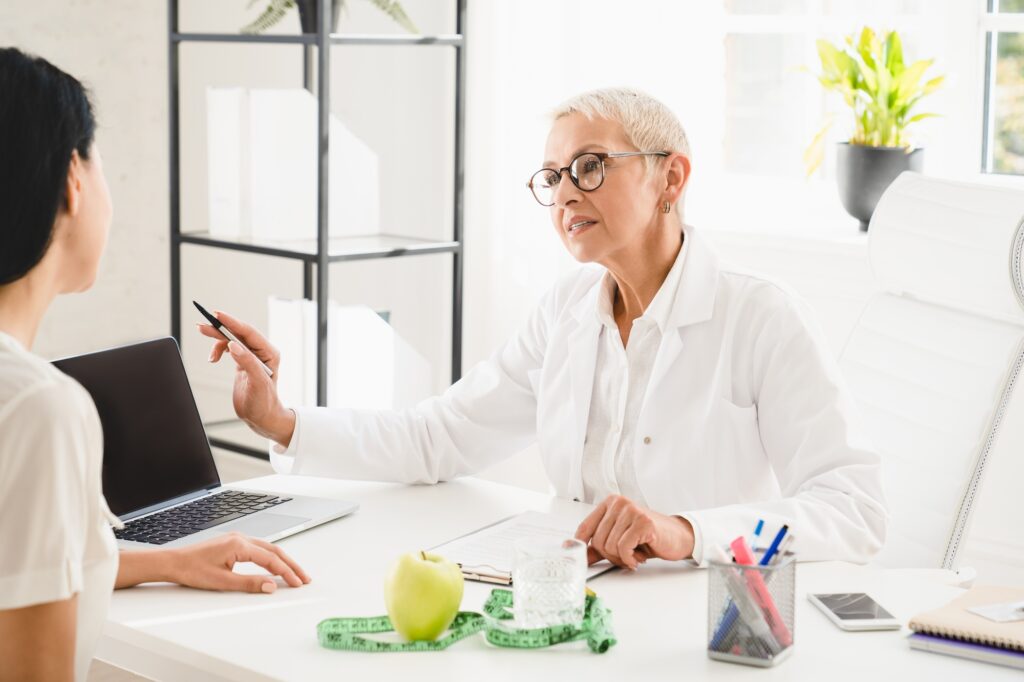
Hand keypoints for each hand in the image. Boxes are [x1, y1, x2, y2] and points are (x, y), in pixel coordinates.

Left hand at [164, 533, 310, 593]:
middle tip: (303, 578)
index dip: (286, 572)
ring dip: (282, 561)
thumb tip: (270, 586)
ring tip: (294, 573)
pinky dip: (271, 558)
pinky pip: (259, 549)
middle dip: (291, 565)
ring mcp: (238, 539)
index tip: (297, 582)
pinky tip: (275, 565)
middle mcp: (241, 538)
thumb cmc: (192, 570)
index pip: (271, 559)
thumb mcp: (222, 581)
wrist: (173, 562)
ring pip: (268, 548)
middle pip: (274, 550)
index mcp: (239, 545)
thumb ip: (249, 583)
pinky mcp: (234, 543)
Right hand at [197, 310, 294, 445]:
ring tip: (207, 345)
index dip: (232, 322)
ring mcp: (251, 357)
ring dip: (217, 340)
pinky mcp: (242, 362)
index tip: (217, 315)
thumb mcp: (257, 383)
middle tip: (202, 324)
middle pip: (237, 333)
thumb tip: (233, 344)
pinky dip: (218, 350)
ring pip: (231, 339)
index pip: (248, 332)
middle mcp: (261, 352)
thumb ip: (247, 362)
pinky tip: (213, 358)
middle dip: (220, 327)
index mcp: (269, 353)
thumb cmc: (264, 403)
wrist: (261, 417)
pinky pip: (228, 348)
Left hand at [574, 495, 694, 569]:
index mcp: (610, 503)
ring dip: (622, 558)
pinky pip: (624, 548)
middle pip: (598, 540)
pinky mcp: (643, 522)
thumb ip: (596, 546)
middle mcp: (619, 503)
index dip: (579, 545)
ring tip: (634, 554)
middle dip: (610, 556)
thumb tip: (573, 550)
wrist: (676, 537)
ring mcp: (631, 510)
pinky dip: (629, 559)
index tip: (577, 558)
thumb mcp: (618, 540)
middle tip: (624, 557)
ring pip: (610, 545)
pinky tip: (638, 557)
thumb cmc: (647, 537)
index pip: (585, 526)